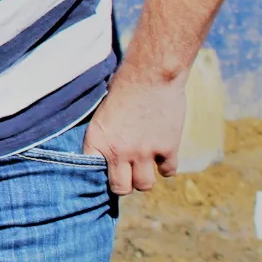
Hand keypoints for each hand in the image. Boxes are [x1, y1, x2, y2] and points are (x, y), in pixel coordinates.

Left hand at [82, 71, 184, 194]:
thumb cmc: (123, 86)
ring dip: (144, 177)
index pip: (93, 174)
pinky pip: (168, 171)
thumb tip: (106, 155)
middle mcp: (119, 151)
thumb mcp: (102, 112)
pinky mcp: (168, 148)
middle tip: (126, 173)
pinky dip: (166, 166)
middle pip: (121, 188)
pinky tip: (162, 154)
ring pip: (144, 185)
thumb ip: (105, 136)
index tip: (105, 170)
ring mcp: (144, 152)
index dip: (100, 174)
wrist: (151, 74)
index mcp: (97, 140)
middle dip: (123, 183)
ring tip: (143, 164)